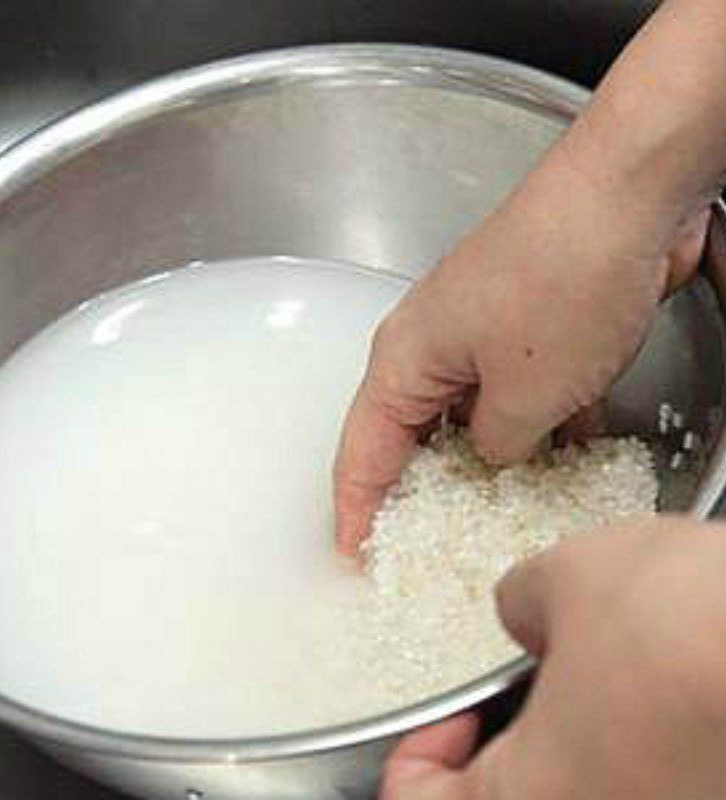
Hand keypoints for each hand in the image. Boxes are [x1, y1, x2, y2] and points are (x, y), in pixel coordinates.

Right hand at [333, 144, 707, 554]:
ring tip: (494, 515)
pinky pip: (514, 393)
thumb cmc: (562, 280)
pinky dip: (533, 428)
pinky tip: (560, 460)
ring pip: (469, 417)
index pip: (362, 452)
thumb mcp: (526, 397)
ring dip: (486, 461)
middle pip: (409, 435)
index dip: (356, 510)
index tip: (354, 554)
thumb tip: (495, 456)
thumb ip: (498, 448)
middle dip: (418, 490)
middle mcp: (430, 345)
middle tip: (421, 544)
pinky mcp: (523, 325)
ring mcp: (478, 332)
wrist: (626, 196)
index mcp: (404, 360)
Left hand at [382, 517, 725, 799]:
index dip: (417, 758)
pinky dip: (639, 757)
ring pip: (590, 792)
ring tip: (598, 688)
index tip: (446, 716)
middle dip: (507, 752)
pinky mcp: (711, 794)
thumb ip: (521, 603)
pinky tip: (657, 700)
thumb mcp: (568, 577)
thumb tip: (524, 618)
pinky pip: (652, 783)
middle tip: (525, 696)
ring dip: (579, 755)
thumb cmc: (686, 620)